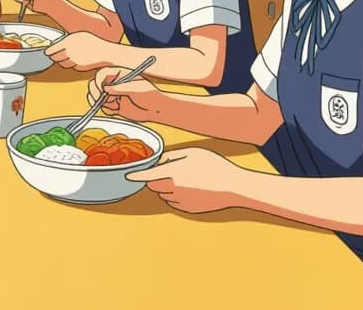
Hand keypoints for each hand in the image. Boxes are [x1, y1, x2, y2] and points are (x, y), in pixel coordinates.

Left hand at [45, 31, 116, 71]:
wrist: (103, 52)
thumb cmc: (91, 42)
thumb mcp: (78, 36)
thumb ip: (66, 41)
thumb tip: (56, 45)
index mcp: (67, 42)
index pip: (52, 50)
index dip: (48, 52)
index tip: (47, 52)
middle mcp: (69, 52)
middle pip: (55, 58)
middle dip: (54, 57)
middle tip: (53, 55)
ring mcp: (73, 60)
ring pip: (62, 63)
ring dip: (62, 61)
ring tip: (66, 56)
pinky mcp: (77, 67)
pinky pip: (70, 66)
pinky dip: (69, 64)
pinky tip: (74, 59)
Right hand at [88, 66, 163, 120]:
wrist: (157, 109)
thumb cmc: (150, 95)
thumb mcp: (137, 90)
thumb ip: (121, 88)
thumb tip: (105, 89)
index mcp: (119, 74)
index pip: (102, 74)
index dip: (98, 82)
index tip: (100, 92)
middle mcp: (114, 83)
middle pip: (95, 85)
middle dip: (95, 93)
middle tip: (99, 101)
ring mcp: (113, 94)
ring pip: (97, 98)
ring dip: (102, 103)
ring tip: (116, 106)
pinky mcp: (114, 106)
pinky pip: (103, 108)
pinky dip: (107, 110)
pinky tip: (117, 111)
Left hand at [124, 148, 245, 213]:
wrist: (234, 187)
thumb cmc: (214, 165)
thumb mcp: (192, 152)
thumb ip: (171, 156)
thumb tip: (158, 161)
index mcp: (172, 172)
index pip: (146, 176)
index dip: (135, 176)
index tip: (128, 176)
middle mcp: (173, 189)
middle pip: (153, 186)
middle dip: (154, 179)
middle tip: (166, 171)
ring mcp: (180, 201)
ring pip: (164, 194)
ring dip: (166, 187)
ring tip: (184, 178)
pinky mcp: (188, 209)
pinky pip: (174, 202)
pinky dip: (176, 196)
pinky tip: (191, 188)